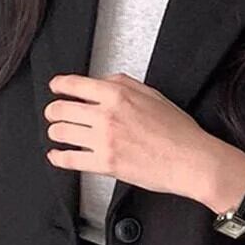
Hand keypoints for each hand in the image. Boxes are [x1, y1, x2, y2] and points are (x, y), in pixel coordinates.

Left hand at [44, 72, 219, 199]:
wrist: (190, 160)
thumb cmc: (179, 131)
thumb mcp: (153, 95)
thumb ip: (125, 84)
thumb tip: (103, 81)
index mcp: (118, 94)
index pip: (75, 84)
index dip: (60, 85)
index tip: (56, 87)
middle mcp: (107, 115)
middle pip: (62, 108)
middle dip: (53, 111)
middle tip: (53, 113)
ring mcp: (104, 140)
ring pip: (62, 132)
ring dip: (55, 132)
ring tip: (57, 133)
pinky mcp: (105, 163)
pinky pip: (70, 159)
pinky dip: (58, 157)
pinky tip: (57, 155)